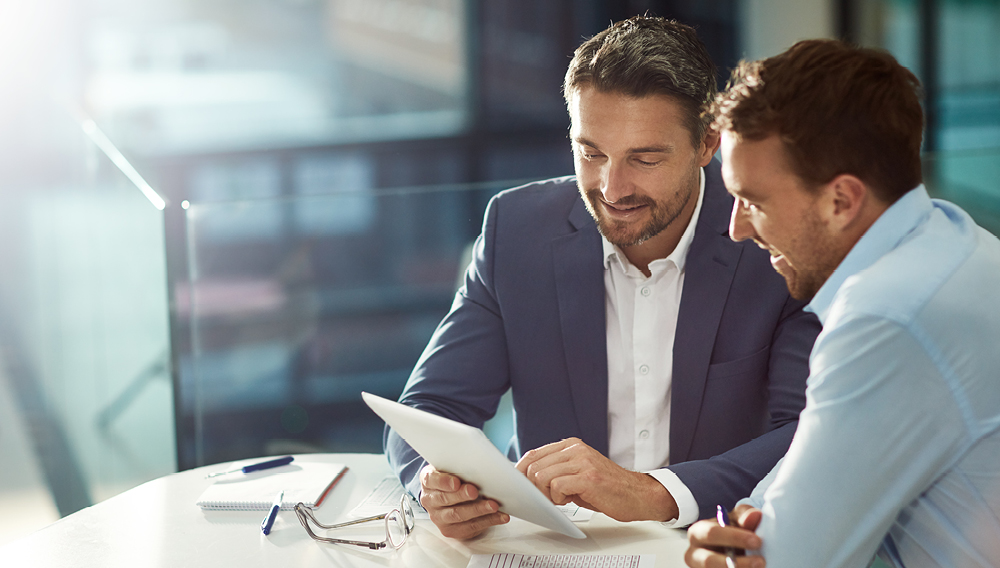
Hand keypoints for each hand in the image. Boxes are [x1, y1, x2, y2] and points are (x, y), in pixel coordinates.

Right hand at [418, 464, 509, 538]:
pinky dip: (488, 521)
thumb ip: (460, 465)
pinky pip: (470, 527)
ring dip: (478, 510)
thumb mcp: (452, 467)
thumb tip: (480, 462)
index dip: (443, 482)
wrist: (450, 495)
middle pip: (444, 499)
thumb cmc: (454, 478)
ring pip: (458, 515)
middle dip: (462, 495)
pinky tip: (499, 516)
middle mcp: (430, 500)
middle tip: (475, 491)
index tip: (456, 482)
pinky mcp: (451, 530)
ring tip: (493, 505)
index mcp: (428, 481)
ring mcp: (439, 517)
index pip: (431, 480)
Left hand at [515, 437, 677, 521]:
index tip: (520, 486)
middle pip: (533, 466)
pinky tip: (571, 500)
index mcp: (571, 445)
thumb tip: (528, 477)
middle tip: (548, 498)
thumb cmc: (607, 488)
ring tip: (562, 498)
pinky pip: (556, 486)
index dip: (521, 472)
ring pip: (542, 476)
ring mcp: (582, 461)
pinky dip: (558, 498)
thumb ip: (557, 470)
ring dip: (547, 494)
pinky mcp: (588, 477)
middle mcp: (576, 449)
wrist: (637, 495)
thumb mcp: (578, 473)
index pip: (533, 454)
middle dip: (534, 487)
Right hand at [685, 504, 763, 567]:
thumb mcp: (737, 519)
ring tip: (758, 567)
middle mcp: (694, 554)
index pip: (712, 533)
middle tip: (760, 561)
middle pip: (709, 561)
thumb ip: (745, 516)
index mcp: (698, 533)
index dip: (734, 537)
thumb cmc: (731, 530)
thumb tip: (754, 516)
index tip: (757, 541)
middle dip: (737, 563)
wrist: (732, 547)